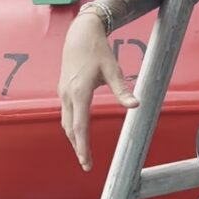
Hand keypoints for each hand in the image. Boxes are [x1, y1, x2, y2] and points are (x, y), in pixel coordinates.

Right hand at [59, 14, 138, 170]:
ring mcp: (63, 93)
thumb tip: (135, 105)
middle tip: (86, 164)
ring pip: (66, 122)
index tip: (86, 162)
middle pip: (70, 129)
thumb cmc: (97, 50)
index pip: (80, 127)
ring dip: (74, 138)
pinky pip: (66, 113)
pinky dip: (71, 127)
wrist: (79, 34)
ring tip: (83, 152)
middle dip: (77, 148)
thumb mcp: (112, 70)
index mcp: (79, 92)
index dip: (83, 147)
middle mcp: (68, 95)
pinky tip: (78, 132)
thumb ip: (122, 90)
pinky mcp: (63, 90)